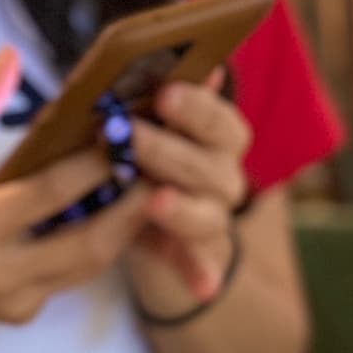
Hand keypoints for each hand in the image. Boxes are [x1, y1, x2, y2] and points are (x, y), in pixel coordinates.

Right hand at [0, 47, 156, 338]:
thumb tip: (11, 57)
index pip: (53, 193)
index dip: (94, 165)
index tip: (123, 136)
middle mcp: (3, 268)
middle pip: (90, 243)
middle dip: (130, 209)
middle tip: (157, 173)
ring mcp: (17, 297)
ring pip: (89, 267)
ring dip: (123, 232)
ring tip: (145, 194)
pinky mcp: (23, 313)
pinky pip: (71, 280)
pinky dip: (94, 250)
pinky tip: (112, 221)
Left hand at [127, 72, 251, 308]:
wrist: (129, 200)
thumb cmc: (133, 144)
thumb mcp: (136, 114)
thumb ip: (148, 94)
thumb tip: (185, 65)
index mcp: (218, 136)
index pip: (221, 121)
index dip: (197, 108)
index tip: (164, 95)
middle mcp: (223, 177)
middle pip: (211, 168)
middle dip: (169, 151)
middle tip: (128, 136)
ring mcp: (212, 217)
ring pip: (207, 215)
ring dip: (182, 208)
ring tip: (155, 201)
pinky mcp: (194, 253)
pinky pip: (201, 264)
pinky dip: (202, 274)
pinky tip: (204, 287)